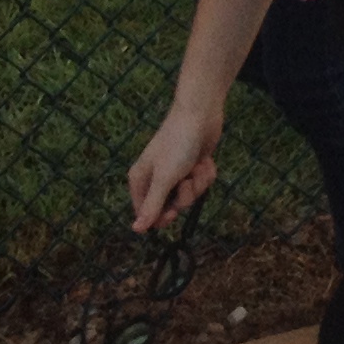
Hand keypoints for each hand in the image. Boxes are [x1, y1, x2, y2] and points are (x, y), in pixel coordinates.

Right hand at [128, 100, 223, 231]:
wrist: (201, 114)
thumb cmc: (178, 144)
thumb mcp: (164, 178)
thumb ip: (152, 205)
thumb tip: (136, 230)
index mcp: (140, 181)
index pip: (145, 213)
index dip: (160, 217)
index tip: (172, 214)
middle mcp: (155, 178)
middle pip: (170, 207)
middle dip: (184, 196)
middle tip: (186, 182)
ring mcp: (176, 173)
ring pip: (189, 195)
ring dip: (198, 183)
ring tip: (196, 166)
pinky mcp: (194, 167)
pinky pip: (202, 183)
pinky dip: (206, 174)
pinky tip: (205, 161)